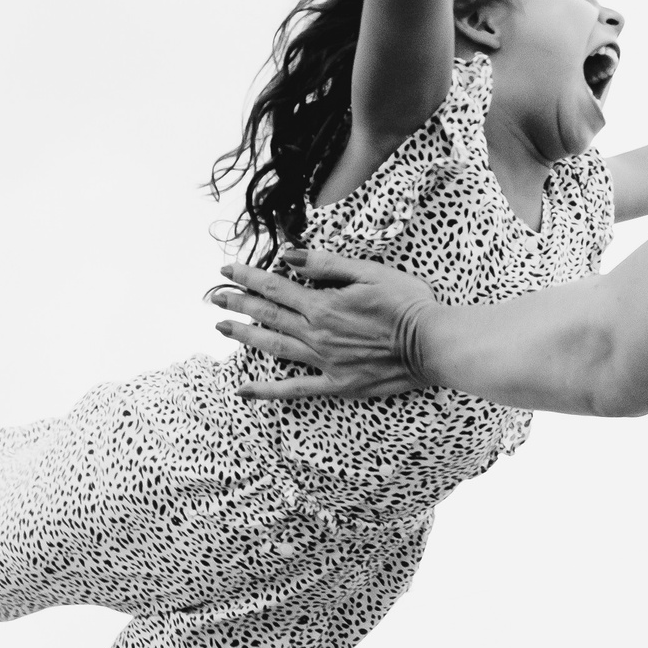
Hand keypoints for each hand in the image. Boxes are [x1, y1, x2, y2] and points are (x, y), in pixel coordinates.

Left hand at [211, 248, 437, 400]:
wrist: (433, 345)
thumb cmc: (408, 304)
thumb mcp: (370, 272)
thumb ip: (327, 264)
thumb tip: (290, 257)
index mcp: (324, 304)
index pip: (275, 287)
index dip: (247, 277)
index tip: (225, 270)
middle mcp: (317, 333)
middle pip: (268, 316)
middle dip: (238, 304)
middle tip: (214, 297)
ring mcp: (324, 361)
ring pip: (274, 347)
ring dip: (245, 336)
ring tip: (222, 329)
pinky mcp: (336, 385)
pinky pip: (294, 390)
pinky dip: (267, 390)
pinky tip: (244, 389)